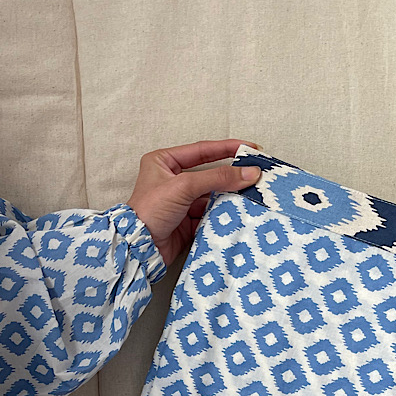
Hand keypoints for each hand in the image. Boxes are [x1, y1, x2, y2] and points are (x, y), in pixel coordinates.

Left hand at [127, 139, 261, 266]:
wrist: (139, 247)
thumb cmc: (151, 210)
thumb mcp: (184, 186)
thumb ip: (217, 178)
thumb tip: (249, 172)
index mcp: (164, 162)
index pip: (202, 150)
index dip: (227, 148)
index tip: (250, 148)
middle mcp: (172, 180)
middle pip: (209, 174)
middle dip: (231, 176)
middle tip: (256, 174)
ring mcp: (180, 202)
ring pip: (212, 196)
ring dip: (229, 197)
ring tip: (252, 195)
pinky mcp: (186, 222)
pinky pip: (209, 214)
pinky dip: (222, 215)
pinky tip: (238, 212)